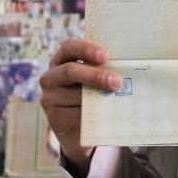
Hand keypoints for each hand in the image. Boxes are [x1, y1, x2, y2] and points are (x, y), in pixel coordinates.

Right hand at [40, 39, 121, 177]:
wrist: (83, 129)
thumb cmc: (93, 96)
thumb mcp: (96, 79)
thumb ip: (104, 69)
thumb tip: (128, 64)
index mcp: (62, 60)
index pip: (70, 47)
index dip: (87, 49)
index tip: (106, 56)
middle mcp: (51, 76)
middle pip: (70, 70)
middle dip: (95, 75)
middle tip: (116, 81)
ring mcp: (49, 96)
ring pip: (73, 94)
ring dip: (96, 95)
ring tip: (115, 98)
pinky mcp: (53, 116)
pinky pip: (72, 113)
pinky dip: (90, 112)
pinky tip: (103, 114)